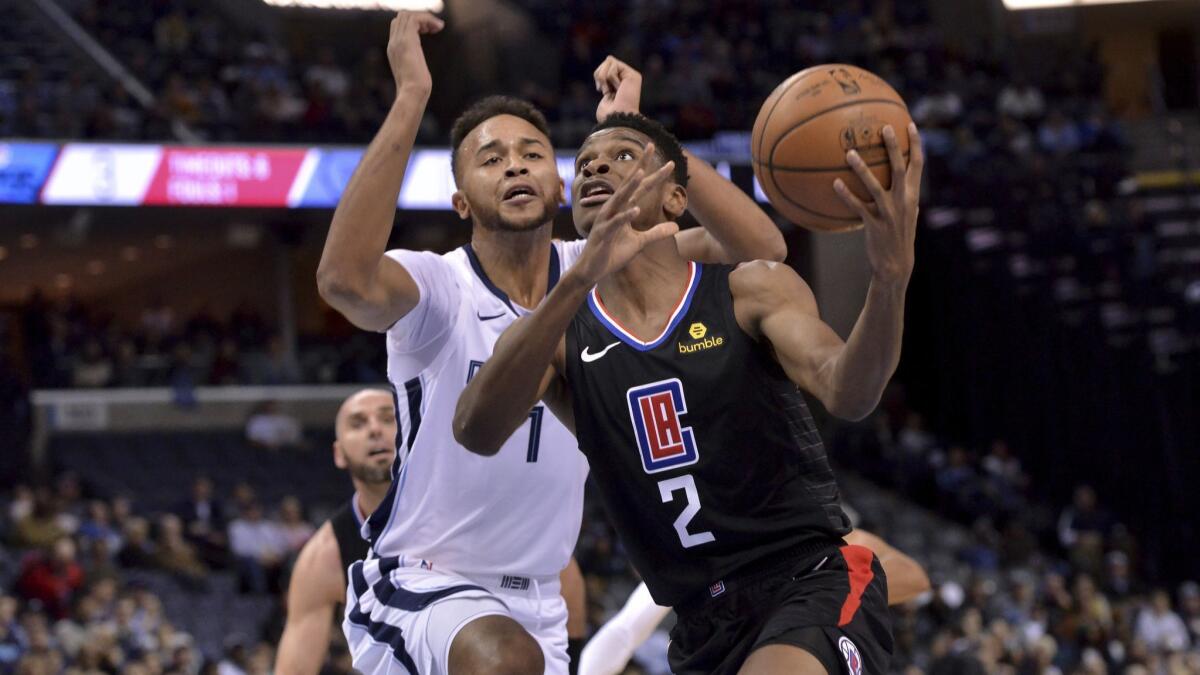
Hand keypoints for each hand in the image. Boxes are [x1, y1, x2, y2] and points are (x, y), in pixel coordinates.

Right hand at [386, 11, 443, 95]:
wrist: (412, 94)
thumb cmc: (416, 90)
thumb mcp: (414, 74)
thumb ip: (414, 64)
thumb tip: (419, 67)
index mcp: (394, 50)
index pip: (398, 25)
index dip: (414, 24)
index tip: (427, 31)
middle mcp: (393, 43)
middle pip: (402, 17)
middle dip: (419, 18)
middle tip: (432, 29)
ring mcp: (398, 41)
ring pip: (407, 15)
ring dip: (425, 18)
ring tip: (437, 28)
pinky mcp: (407, 41)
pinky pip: (415, 19)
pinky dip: (428, 19)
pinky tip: (438, 28)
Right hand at [574, 145, 679, 285]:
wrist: (592, 270)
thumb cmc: (613, 253)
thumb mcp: (640, 243)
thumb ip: (656, 233)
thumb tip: (676, 227)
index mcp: (624, 208)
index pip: (641, 187)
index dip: (655, 174)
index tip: (670, 163)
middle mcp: (614, 209)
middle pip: (630, 184)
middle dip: (641, 166)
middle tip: (651, 146)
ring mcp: (607, 220)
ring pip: (620, 199)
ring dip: (630, 186)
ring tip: (642, 173)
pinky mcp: (603, 234)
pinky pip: (616, 223)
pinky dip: (625, 216)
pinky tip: (635, 209)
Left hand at [594, 56, 641, 121]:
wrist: (616, 120)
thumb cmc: (608, 114)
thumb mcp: (603, 90)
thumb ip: (606, 74)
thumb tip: (609, 57)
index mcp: (620, 84)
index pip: (605, 68)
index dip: (598, 76)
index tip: (601, 90)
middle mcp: (627, 79)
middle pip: (607, 61)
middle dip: (600, 74)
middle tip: (605, 90)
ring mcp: (631, 76)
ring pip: (609, 60)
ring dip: (604, 76)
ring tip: (610, 90)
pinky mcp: (633, 75)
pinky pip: (613, 64)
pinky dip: (610, 77)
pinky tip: (617, 89)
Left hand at [834, 123, 923, 285]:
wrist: (896, 265)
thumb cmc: (901, 237)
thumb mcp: (910, 215)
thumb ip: (908, 198)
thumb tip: (907, 182)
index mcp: (913, 195)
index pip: (917, 164)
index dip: (915, 144)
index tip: (909, 124)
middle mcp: (903, 201)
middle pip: (899, 168)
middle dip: (893, 147)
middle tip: (883, 128)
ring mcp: (889, 213)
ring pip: (874, 186)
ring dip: (862, 169)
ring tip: (850, 153)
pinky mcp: (874, 224)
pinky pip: (857, 207)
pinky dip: (846, 195)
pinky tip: (835, 184)